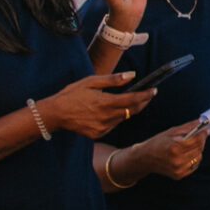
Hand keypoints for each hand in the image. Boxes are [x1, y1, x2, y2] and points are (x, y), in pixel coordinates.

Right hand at [39, 71, 153, 138]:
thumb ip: (113, 80)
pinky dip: (117, 117)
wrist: (55, 114)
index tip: (154, 90)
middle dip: (142, 102)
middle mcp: (106, 117)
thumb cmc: (72, 94)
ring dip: (130, 110)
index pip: (132, 100)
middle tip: (149, 94)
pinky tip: (115, 110)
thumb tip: (132, 75)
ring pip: (123, 118)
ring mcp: (103, 128)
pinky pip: (114, 124)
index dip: (145, 95)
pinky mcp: (98, 134)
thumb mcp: (91, 81)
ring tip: (134, 100)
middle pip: (132, 110)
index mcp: (105, 103)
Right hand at [124, 120, 206, 180]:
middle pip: (199, 148)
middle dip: (201, 140)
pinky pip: (194, 165)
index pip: (196, 140)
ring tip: (190, 145)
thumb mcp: (171, 131)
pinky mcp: (179, 175)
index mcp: (174, 147)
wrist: (145, 158)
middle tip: (200, 135)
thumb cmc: (157, 142)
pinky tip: (186, 154)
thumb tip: (202, 122)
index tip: (205, 129)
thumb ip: (188, 127)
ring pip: (198, 157)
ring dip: (198, 150)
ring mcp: (178, 169)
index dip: (202, 134)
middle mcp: (177, 159)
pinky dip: (193, 159)